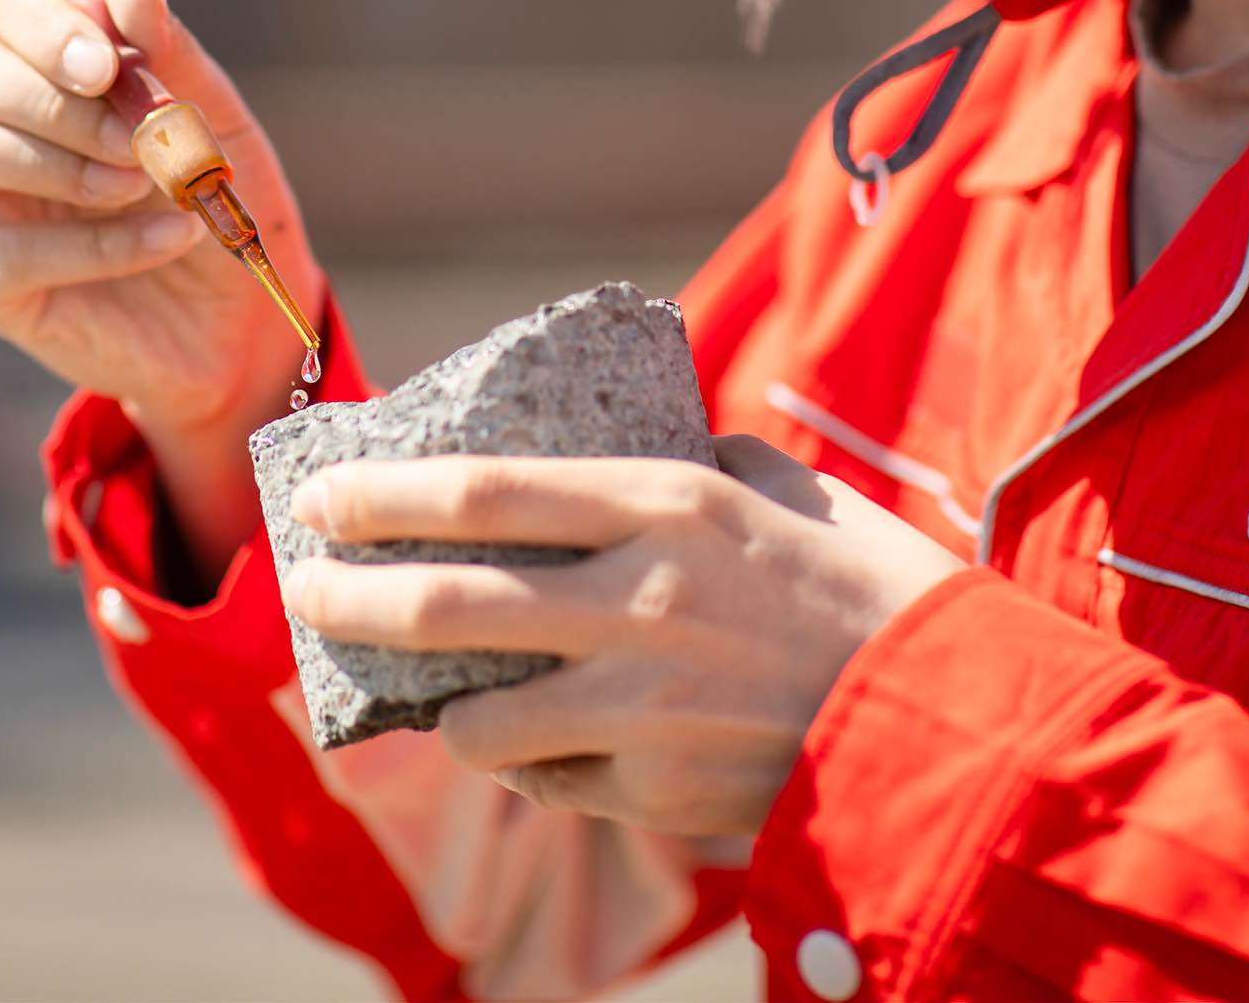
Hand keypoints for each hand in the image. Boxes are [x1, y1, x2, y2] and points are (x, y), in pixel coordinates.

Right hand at [0, 0, 326, 435]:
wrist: (241, 322)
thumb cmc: (217, 203)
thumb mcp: (216, 124)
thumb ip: (168, 56)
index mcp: (43, 69)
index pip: (11, 10)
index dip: (47, 27)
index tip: (107, 66)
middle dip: (51, 101)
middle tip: (138, 140)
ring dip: (53, 162)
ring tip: (144, 184)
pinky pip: (1, 251)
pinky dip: (92, 244)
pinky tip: (167, 240)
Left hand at [280, 436, 969, 835]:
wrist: (948, 711)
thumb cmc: (865, 580)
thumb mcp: (778, 487)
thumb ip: (685, 466)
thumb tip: (603, 459)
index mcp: (666, 505)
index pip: (482, 493)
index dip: (381, 493)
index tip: (321, 494)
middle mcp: (637, 601)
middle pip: (445, 603)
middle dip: (348, 598)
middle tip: (300, 591)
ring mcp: (640, 705)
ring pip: (477, 719)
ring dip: (437, 712)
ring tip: (429, 699)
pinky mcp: (656, 788)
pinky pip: (550, 782)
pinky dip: (531, 767)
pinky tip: (535, 748)